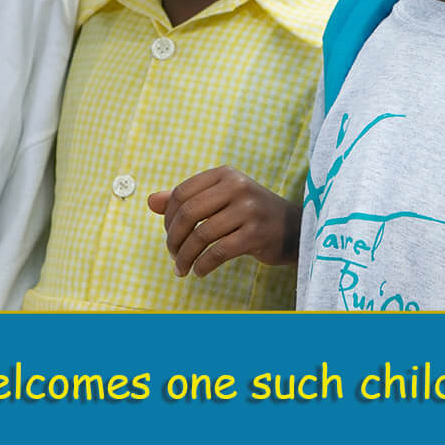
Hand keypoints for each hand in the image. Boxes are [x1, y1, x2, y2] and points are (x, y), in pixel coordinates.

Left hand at [147, 167, 300, 276]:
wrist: (294, 229)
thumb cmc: (251, 214)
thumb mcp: (220, 199)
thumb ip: (186, 199)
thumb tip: (150, 201)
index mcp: (225, 174)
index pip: (182, 193)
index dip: (167, 217)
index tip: (169, 234)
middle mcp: (237, 186)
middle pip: (188, 213)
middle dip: (173, 239)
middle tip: (172, 255)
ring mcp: (249, 209)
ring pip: (201, 235)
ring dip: (185, 256)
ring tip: (181, 268)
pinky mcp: (256, 234)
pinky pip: (218, 252)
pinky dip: (202, 265)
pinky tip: (199, 271)